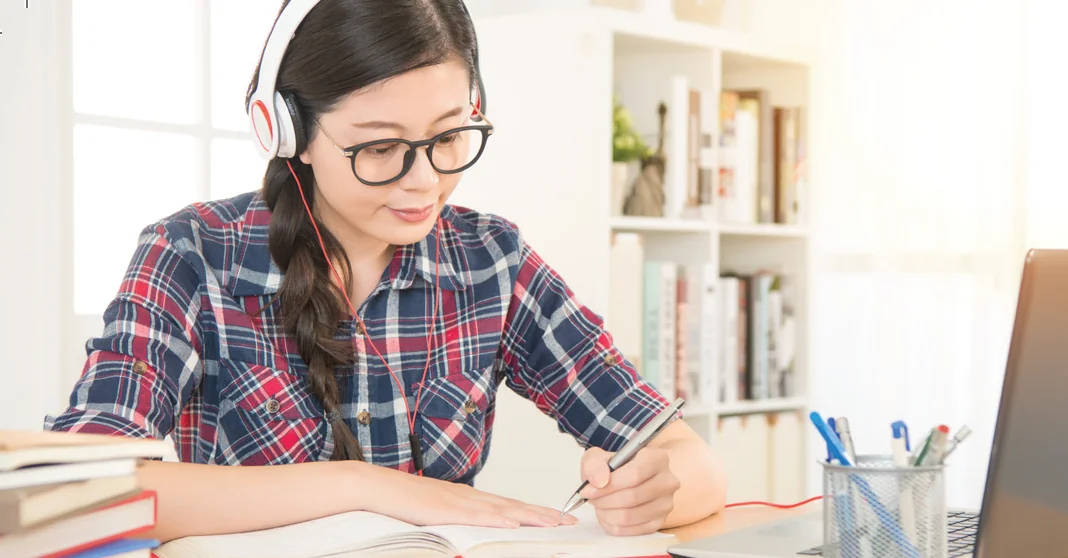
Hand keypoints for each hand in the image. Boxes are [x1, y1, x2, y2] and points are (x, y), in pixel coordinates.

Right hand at [364, 465, 577, 528]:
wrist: (374, 486)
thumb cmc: (399, 501)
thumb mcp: (434, 513)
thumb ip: (455, 520)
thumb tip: (473, 532)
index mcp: (466, 497)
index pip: (508, 504)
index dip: (534, 511)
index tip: (556, 518)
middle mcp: (467, 496)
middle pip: (513, 505)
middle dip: (543, 514)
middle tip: (569, 521)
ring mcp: (457, 501)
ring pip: (502, 508)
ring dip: (530, 515)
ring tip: (553, 522)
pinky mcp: (444, 509)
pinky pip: (475, 515)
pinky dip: (497, 518)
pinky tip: (513, 521)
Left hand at [579, 446, 680, 535]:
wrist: (625, 479)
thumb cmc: (614, 467)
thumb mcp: (598, 457)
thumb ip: (595, 465)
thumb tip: (599, 481)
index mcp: (657, 458)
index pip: (635, 474)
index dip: (609, 485)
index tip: (588, 489)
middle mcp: (667, 481)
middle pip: (633, 496)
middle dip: (604, 500)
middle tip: (591, 498)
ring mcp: (666, 504)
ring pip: (630, 515)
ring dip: (607, 513)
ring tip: (599, 505)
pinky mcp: (659, 522)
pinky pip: (632, 530)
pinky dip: (613, 525)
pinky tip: (607, 514)